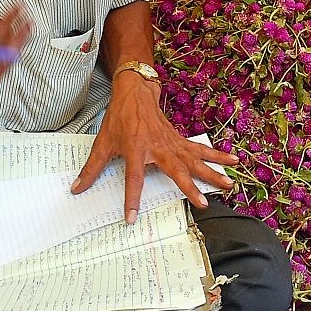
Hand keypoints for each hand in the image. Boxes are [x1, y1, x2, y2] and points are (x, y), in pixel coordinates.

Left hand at [70, 71, 237, 222]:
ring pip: (196, 160)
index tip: (131, 218)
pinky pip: (201, 149)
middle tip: (204, 204)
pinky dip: (217, 155)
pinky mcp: (180, 140)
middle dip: (191, 188)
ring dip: (213, 173)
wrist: (136, 93)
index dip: (131, 199)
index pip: (133, 180)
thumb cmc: (119, 119)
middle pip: (178, 171)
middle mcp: (158, 148)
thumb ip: (92, 168)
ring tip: (229, 185)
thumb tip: (77, 189)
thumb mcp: (103, 143)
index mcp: (136, 150)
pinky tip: (233, 160)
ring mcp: (172, 143)